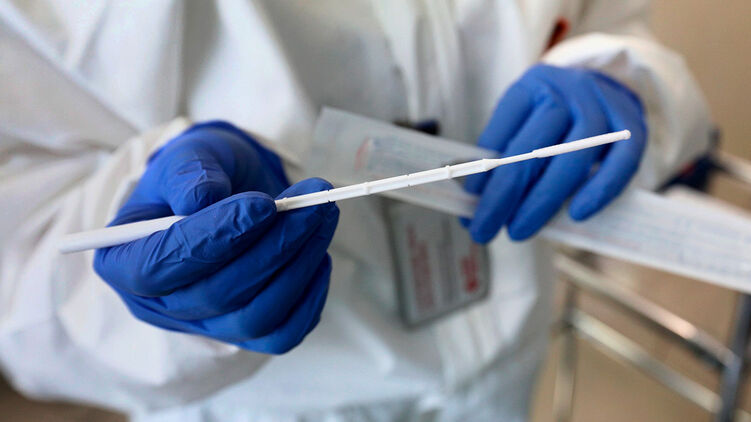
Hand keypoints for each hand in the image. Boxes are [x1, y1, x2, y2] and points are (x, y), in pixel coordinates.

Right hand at [94, 122, 338, 353]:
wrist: (229, 190)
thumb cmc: (198, 175)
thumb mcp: (186, 157)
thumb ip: (188, 174)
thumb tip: (202, 200)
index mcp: (124, 262)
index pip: (158, 268)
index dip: (211, 240)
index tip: (262, 205)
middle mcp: (161, 305)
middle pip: (217, 294)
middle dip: (273, 245)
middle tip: (313, 203)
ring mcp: (207, 325)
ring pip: (256, 316)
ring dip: (299, 265)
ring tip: (322, 216)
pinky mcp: (248, 333)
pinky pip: (284, 333)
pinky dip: (310, 297)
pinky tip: (319, 255)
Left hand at [464, 64, 646, 242]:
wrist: (610, 87)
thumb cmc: (555, 118)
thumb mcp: (525, 121)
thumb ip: (503, 153)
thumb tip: (474, 201)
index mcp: (531, 87)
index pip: (502, 131)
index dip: (482, 171)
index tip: (468, 204)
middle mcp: (566, 90)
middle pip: (532, 147)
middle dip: (504, 195)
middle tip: (485, 230)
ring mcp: (602, 106)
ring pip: (573, 156)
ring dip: (543, 200)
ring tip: (519, 231)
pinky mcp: (632, 127)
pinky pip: (620, 162)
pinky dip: (599, 191)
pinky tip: (576, 216)